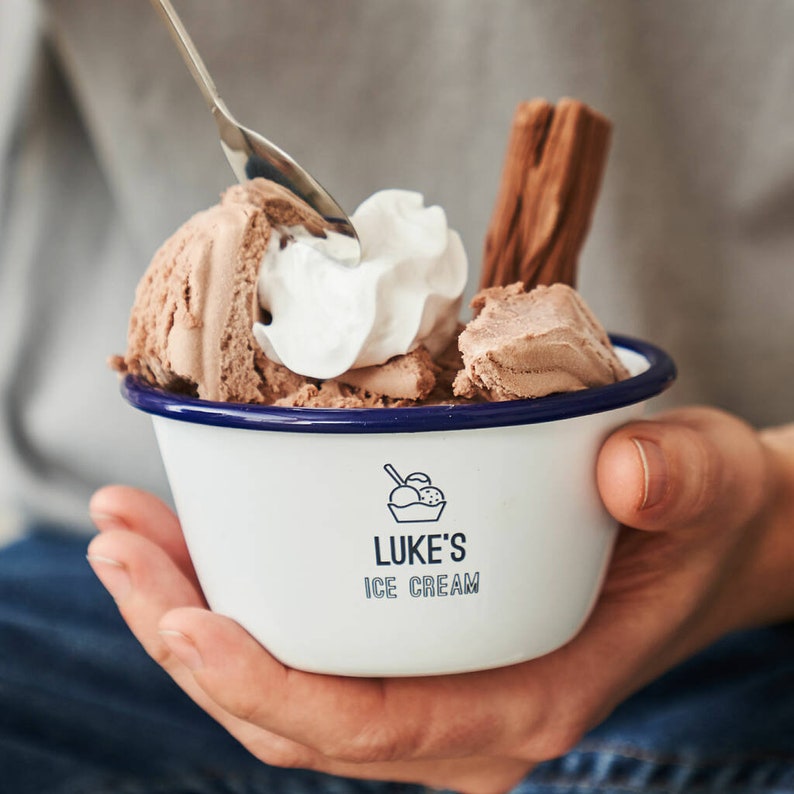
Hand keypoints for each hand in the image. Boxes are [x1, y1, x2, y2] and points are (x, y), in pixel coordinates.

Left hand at [88, 407, 793, 793]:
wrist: (700, 532)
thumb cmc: (695, 519)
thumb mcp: (702, 482)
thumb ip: (674, 482)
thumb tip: (627, 472)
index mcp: (526, 697)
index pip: (375, 726)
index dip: (270, 686)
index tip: (187, 619)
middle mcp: (460, 712)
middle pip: (292, 712)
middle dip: (188, 640)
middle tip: (121, 546)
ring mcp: (430, 684)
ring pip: (278, 684)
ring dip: (189, 615)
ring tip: (127, 534)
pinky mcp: (413, 644)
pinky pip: (302, 643)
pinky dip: (234, 597)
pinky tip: (191, 535)